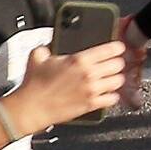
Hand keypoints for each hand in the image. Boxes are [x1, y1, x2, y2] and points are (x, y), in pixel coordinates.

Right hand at [10, 40, 132, 133]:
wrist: (32, 106)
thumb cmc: (34, 84)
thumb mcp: (38, 56)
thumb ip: (48, 45)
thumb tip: (51, 43)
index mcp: (79, 59)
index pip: (110, 49)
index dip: (117, 47)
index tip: (118, 48)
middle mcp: (89, 74)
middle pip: (118, 65)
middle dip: (117, 63)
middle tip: (114, 63)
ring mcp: (92, 90)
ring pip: (118, 81)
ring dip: (116, 79)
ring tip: (111, 78)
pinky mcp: (91, 105)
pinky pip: (112, 99)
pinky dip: (112, 96)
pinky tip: (107, 94)